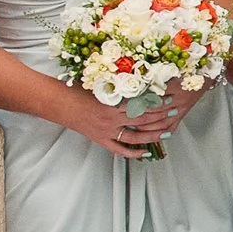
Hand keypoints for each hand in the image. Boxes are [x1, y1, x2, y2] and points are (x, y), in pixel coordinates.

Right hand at [64, 87, 193, 159]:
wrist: (58, 103)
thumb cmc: (77, 89)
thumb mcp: (99, 83)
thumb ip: (118, 85)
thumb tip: (139, 78)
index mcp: (111, 102)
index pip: (140, 104)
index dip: (157, 102)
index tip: (169, 98)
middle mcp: (110, 119)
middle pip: (141, 120)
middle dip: (160, 117)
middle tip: (174, 112)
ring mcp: (106, 132)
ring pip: (134, 137)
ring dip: (152, 136)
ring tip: (166, 132)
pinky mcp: (100, 140)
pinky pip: (119, 150)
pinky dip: (132, 153)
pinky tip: (145, 152)